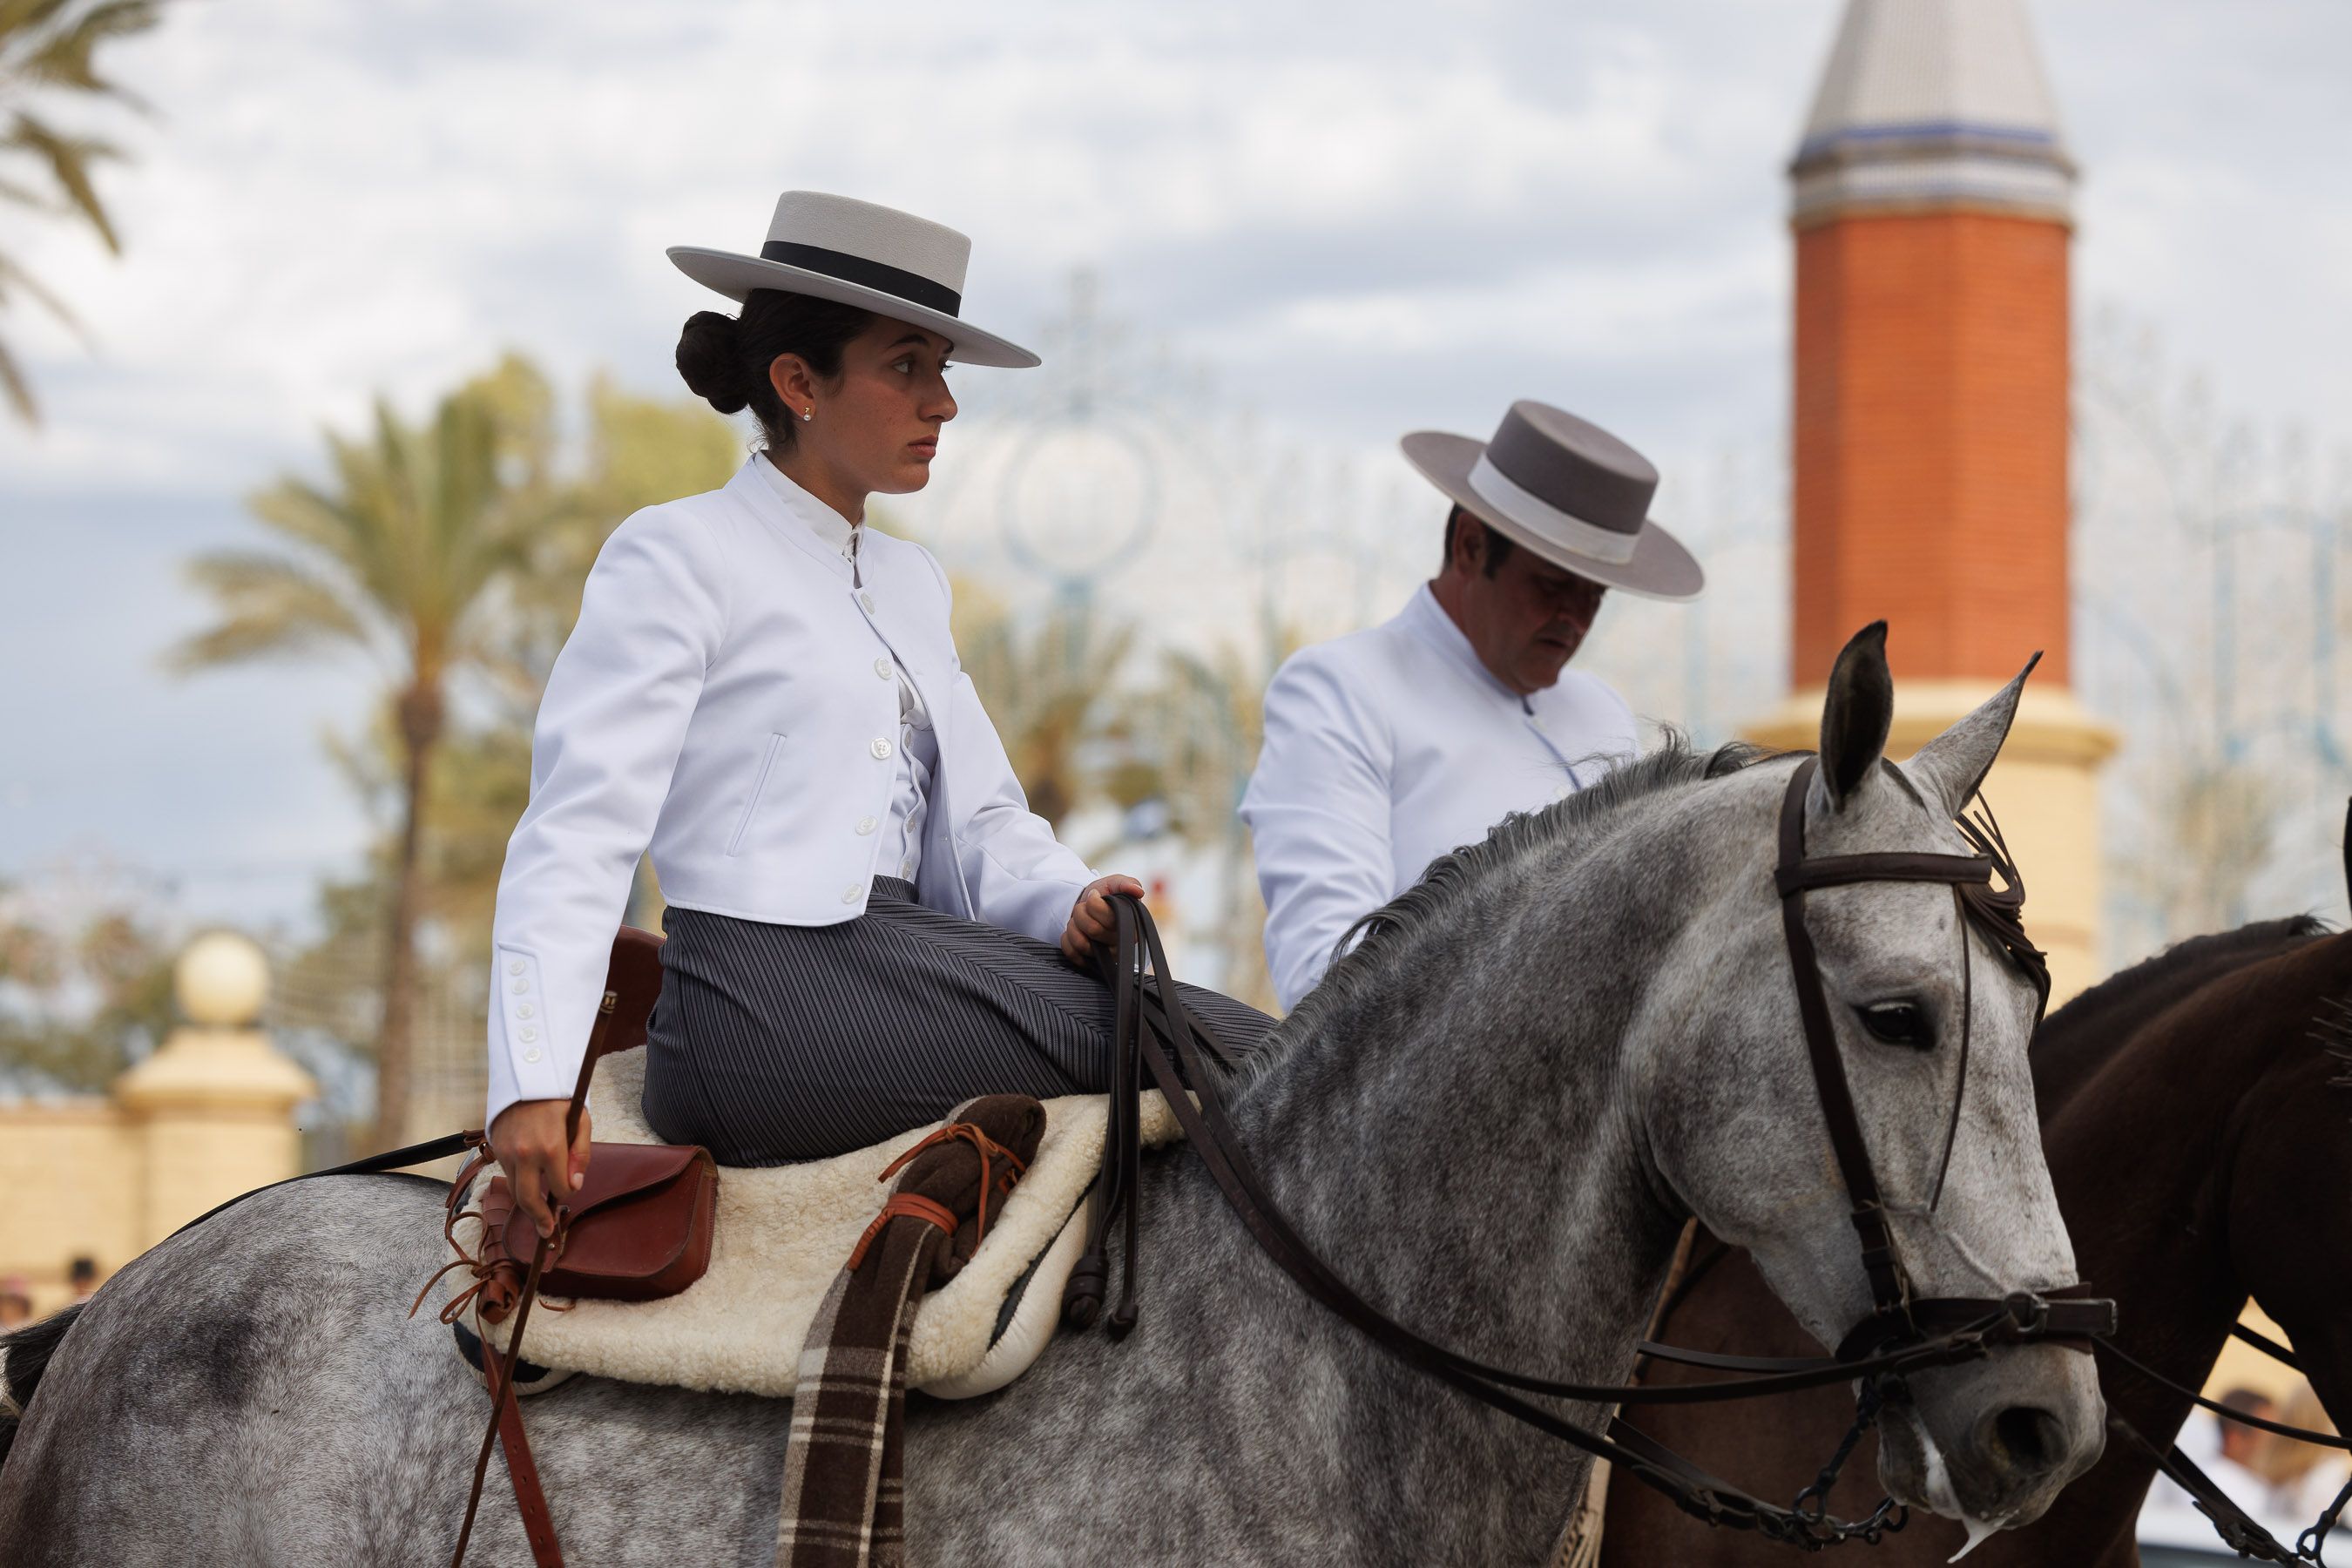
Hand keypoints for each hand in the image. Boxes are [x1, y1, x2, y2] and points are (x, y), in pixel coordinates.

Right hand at [488, 1097, 591, 1239]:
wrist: (525, 1078)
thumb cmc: (558, 1100)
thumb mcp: (580, 1121)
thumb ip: (581, 1155)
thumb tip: (575, 1186)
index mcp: (550, 1148)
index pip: (559, 1188)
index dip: (566, 1192)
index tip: (569, 1190)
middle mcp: (525, 1155)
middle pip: (528, 1200)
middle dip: (539, 1219)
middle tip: (546, 1232)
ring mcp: (506, 1153)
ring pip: (515, 1190)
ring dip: (526, 1204)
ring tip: (538, 1215)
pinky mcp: (495, 1150)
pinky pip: (507, 1175)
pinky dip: (517, 1182)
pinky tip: (528, 1182)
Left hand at [1062, 874, 1145, 966]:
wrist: (1089, 905)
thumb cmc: (1105, 895)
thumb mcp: (1115, 883)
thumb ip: (1127, 883)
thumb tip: (1138, 891)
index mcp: (1130, 924)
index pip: (1107, 917)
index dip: (1093, 903)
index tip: (1095, 896)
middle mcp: (1121, 942)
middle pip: (1093, 930)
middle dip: (1081, 912)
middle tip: (1084, 907)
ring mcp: (1106, 955)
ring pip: (1081, 944)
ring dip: (1073, 926)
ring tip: (1079, 919)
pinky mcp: (1091, 962)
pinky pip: (1072, 954)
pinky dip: (1067, 939)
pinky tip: (1075, 931)